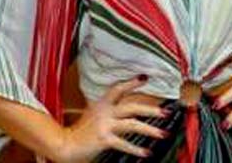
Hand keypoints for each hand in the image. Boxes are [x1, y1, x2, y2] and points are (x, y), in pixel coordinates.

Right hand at [54, 75, 168, 162]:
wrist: (65, 144)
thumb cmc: (81, 130)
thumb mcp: (94, 113)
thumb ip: (109, 109)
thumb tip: (128, 108)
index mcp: (102, 103)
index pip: (118, 88)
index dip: (131, 82)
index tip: (145, 78)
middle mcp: (105, 112)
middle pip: (132, 106)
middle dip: (151, 109)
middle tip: (166, 112)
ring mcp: (104, 125)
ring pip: (132, 124)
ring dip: (150, 129)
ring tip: (163, 134)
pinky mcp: (104, 139)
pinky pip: (123, 144)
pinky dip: (136, 149)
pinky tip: (146, 153)